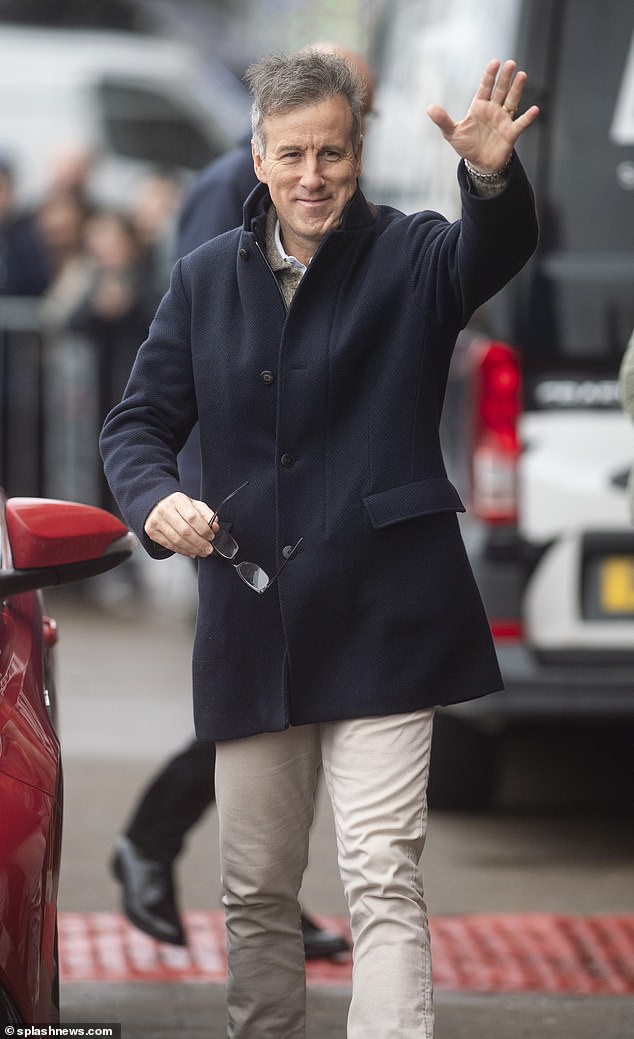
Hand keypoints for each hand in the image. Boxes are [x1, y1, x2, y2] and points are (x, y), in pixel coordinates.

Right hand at [144, 492, 216, 557]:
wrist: (158, 506)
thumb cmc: (179, 506)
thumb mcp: (194, 505)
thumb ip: (207, 515)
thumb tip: (215, 527)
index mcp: (177, 500)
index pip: (192, 517)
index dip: (203, 529)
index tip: (211, 536)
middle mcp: (165, 509)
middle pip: (185, 531)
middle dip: (199, 543)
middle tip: (208, 548)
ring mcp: (156, 521)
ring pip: (177, 540)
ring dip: (192, 549)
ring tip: (202, 552)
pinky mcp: (152, 532)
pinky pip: (170, 545)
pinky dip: (183, 551)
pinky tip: (191, 552)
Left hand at [427, 58, 539, 173]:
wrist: (480, 164)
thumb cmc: (467, 146)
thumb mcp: (452, 133)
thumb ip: (443, 120)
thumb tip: (429, 108)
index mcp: (479, 107)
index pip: (485, 87)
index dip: (490, 75)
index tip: (495, 62)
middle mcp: (493, 110)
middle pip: (500, 90)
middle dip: (505, 78)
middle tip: (510, 63)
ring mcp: (503, 120)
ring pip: (511, 101)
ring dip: (517, 89)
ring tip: (522, 75)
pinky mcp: (511, 133)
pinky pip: (521, 124)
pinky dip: (527, 118)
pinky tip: (535, 110)